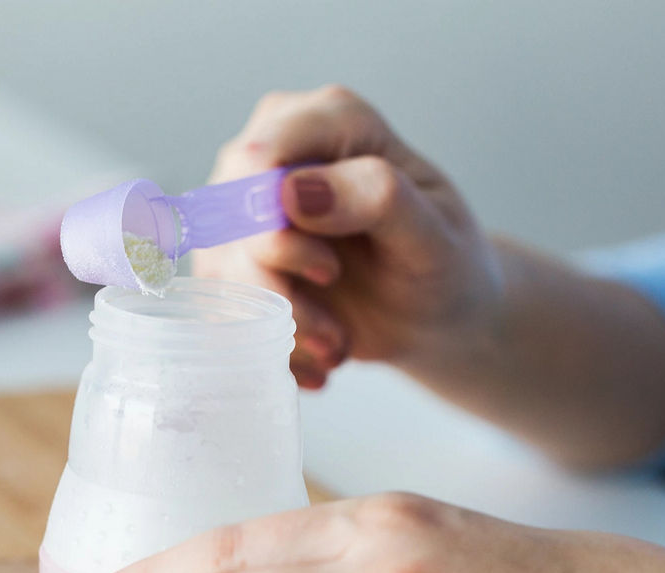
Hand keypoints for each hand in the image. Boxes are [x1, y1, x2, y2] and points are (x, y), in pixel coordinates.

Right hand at [194, 86, 504, 388]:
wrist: (435, 314)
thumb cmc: (444, 263)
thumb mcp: (433, 235)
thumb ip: (376, 198)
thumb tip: (293, 191)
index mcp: (332, 120)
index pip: (262, 154)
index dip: (274, 218)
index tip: (328, 271)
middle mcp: (277, 151)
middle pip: (229, 213)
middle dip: (277, 286)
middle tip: (334, 331)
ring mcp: (246, 205)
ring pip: (220, 266)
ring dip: (278, 323)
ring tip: (334, 346)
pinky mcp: (232, 256)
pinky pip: (221, 303)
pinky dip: (268, 343)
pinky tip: (314, 359)